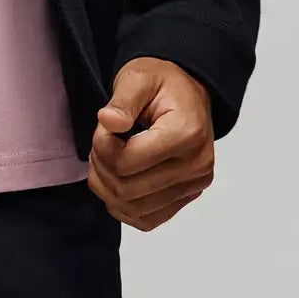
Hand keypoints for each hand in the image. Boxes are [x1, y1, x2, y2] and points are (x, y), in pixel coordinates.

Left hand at [87, 58, 214, 230]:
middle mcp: (197, 166)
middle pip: (126, 190)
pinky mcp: (186, 199)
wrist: (187, 94)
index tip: (105, 124)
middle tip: (104, 139)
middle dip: (102, 165)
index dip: (102, 145)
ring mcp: (193, 187)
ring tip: (110, 156)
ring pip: (132, 209)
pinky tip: (120, 176)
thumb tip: (108, 121)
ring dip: (107, 186)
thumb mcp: (138, 78)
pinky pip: (145, 220)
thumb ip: (122, 100)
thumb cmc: (162, 83)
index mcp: (186, 134)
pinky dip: (122, 204)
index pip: (126, 162)